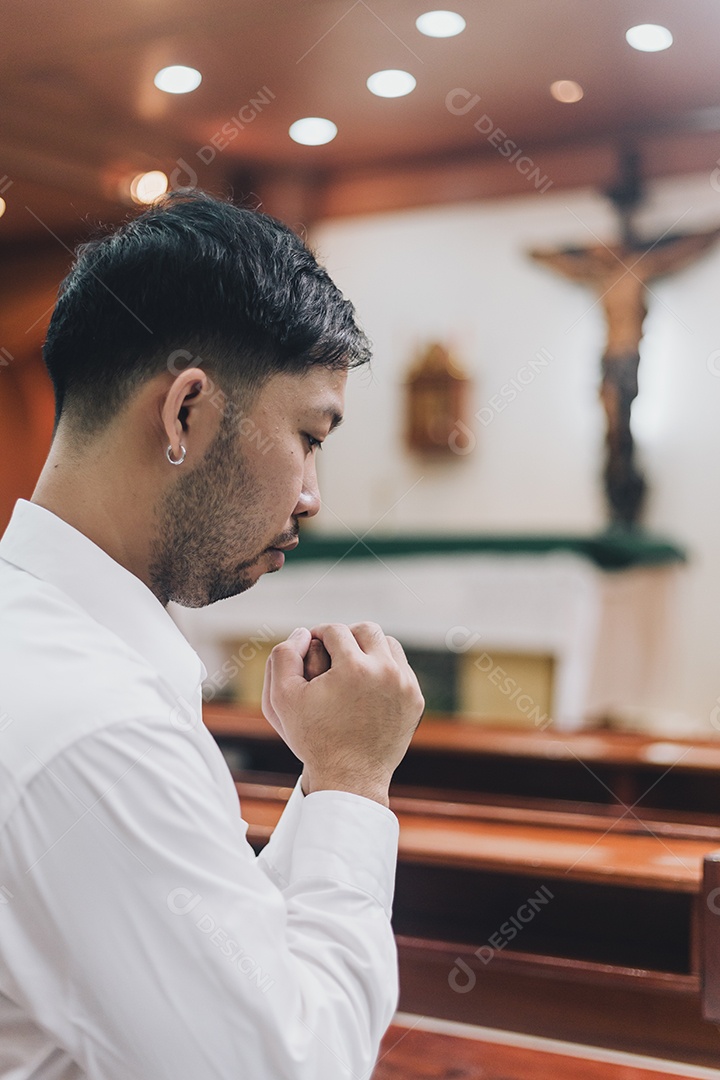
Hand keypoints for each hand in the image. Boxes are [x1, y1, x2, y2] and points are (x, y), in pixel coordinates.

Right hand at [262, 623, 423, 805]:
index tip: (312, 647)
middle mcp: (386, 672)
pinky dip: (385, 669)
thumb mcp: (282, 698)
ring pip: (388, 645)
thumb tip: (303, 632)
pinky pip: (401, 668)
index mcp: (354, 668)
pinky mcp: (415, 699)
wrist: (350, 777)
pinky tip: (366, 683)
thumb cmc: (313, 738)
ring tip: (350, 664)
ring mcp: (405, 685)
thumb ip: (284, 656)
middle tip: (332, 652)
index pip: (335, 631)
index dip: (318, 635)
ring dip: (369, 649)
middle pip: (366, 631)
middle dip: (347, 637)